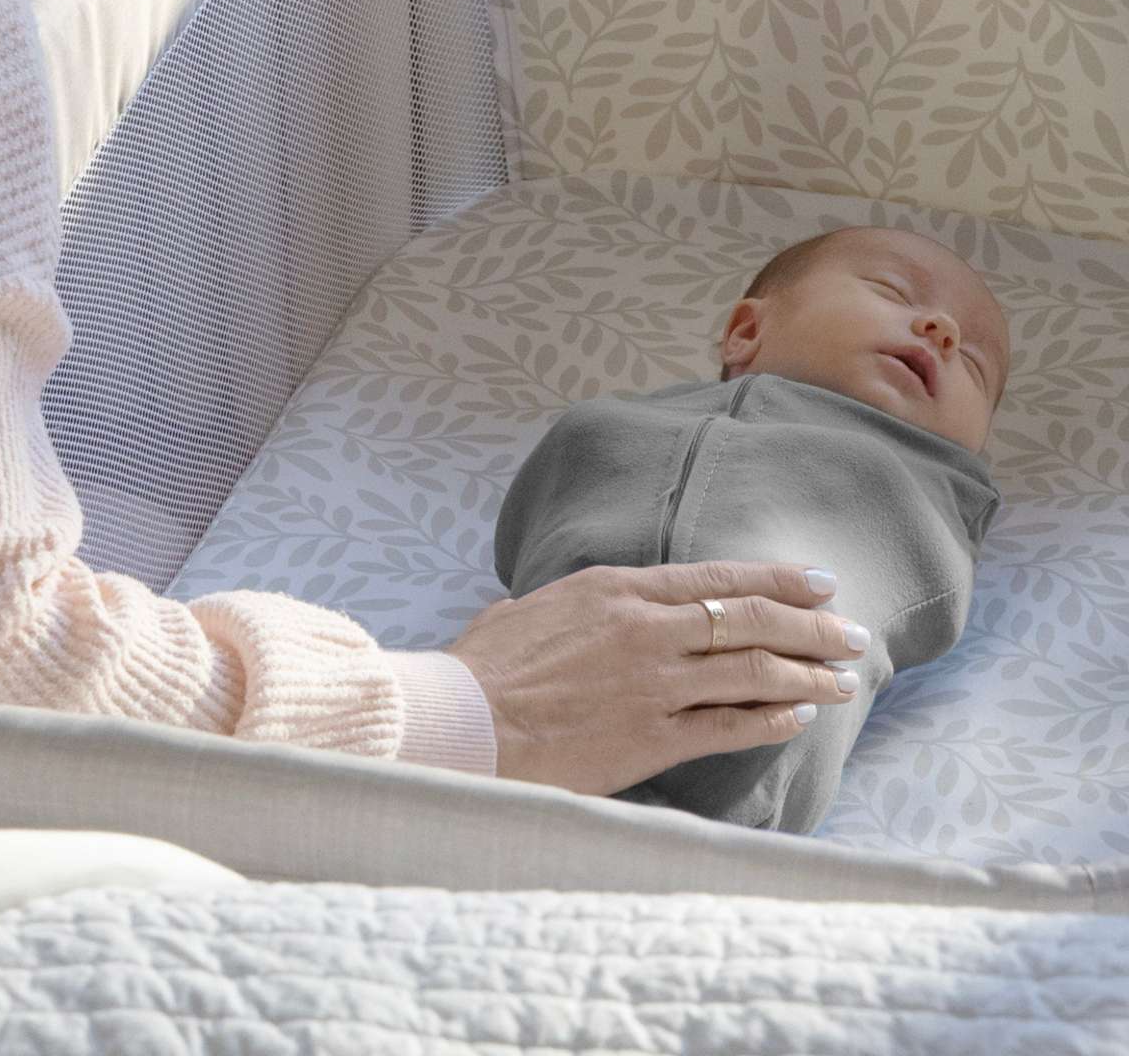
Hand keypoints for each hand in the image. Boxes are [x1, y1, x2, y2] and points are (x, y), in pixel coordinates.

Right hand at [446, 561, 864, 796]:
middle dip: (810, 626)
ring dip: (806, 675)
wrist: (464, 721)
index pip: (715, 577)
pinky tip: (796, 719)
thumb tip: (581, 610)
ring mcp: (653, 684)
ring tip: (842, 681)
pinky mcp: (652, 738)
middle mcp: (644, 629)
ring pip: (752, 673)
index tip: (818, 582)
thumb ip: (575, 605)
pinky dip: (769, 722)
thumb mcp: (532, 608)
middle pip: (748, 620)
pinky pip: (728, 727)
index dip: (775, 578)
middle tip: (851, 632)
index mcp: (614, 588)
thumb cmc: (484, 665)